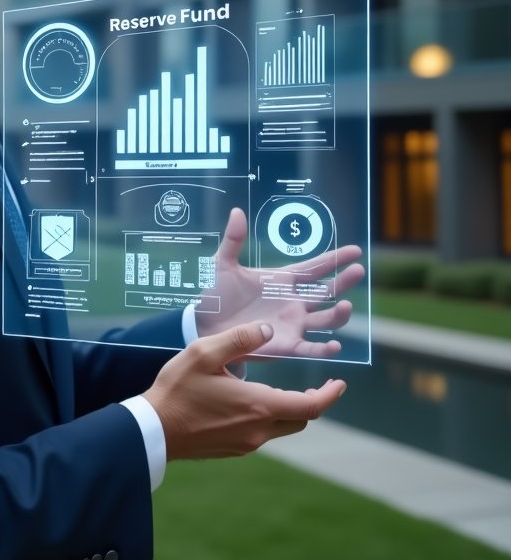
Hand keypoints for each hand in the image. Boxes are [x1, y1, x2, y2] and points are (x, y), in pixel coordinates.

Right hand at [143, 321, 346, 458]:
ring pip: (283, 427)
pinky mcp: (235, 449)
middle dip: (312, 401)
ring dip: (288, 410)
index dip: (330, 394)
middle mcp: (259, 429)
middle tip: (315, 385)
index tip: (339, 383)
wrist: (154, 430)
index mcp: (258, 405)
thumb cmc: (177, 389)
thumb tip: (268, 329)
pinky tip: (249, 403)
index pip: (311, 406)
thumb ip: (239, 339)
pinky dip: (268, 418)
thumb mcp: (204, 353)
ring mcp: (247, 443)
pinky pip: (262, 434)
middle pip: (301, 419)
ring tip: (279, 390)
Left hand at [194, 208, 364, 358]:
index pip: (314, 268)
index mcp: (282, 280)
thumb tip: (237, 211)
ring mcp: (292, 324)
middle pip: (326, 291)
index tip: (355, 251)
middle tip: (358, 270)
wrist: (202, 323)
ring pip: (325, 319)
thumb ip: (233, 239)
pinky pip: (310, 349)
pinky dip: (323, 349)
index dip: (334, 259)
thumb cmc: (214, 293)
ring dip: (338, 315)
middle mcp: (293, 302)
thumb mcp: (223, 264)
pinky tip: (335, 346)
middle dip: (343, 281)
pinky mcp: (285, 345)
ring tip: (346, 305)